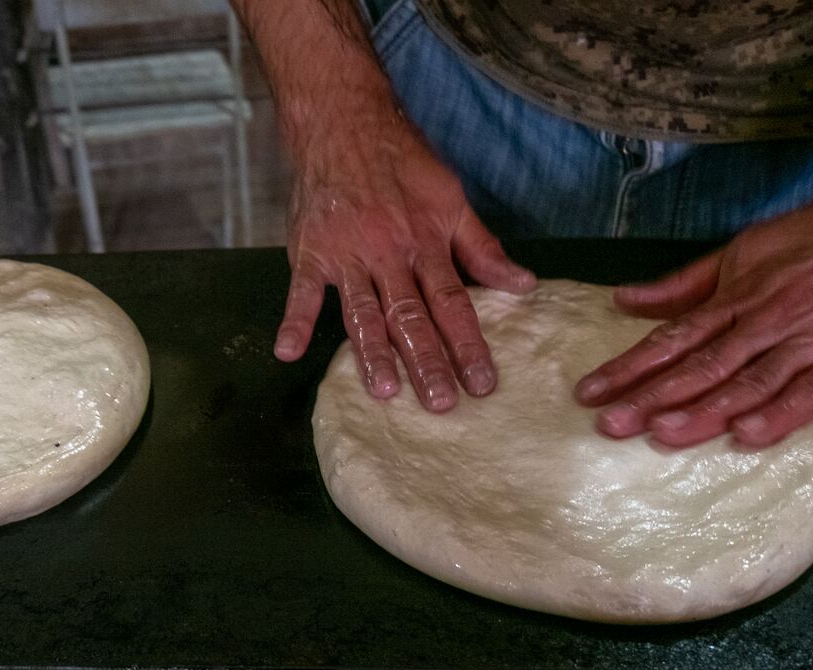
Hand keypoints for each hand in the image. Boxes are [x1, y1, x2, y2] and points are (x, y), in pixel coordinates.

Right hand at [275, 118, 534, 410]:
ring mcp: (346, 254)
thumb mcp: (451, 198)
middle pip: (410, 315)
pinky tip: (288, 352)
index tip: (482, 383)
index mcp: (425, 243)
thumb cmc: (402, 162)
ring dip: (372, 351)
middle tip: (440, 403)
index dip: (468, 344)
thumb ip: (482, 247)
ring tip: (384, 389)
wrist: (343, 122)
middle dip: (427, 361)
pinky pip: (302, 291)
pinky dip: (294, 321)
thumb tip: (524, 285)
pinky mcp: (310, 252)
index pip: (452, 303)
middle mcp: (388, 253)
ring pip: (363, 311)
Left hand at [573, 202, 812, 446]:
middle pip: (700, 366)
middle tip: (608, 425)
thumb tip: (624, 299)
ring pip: (747, 383)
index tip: (590, 391)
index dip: (629, 366)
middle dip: (651, 397)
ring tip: (659, 434)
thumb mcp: (743, 250)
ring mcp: (807, 343)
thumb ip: (684, 284)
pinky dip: (777, 416)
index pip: (672, 338)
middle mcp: (765, 321)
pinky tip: (744, 437)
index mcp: (737, 296)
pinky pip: (808, 395)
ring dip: (702, 411)